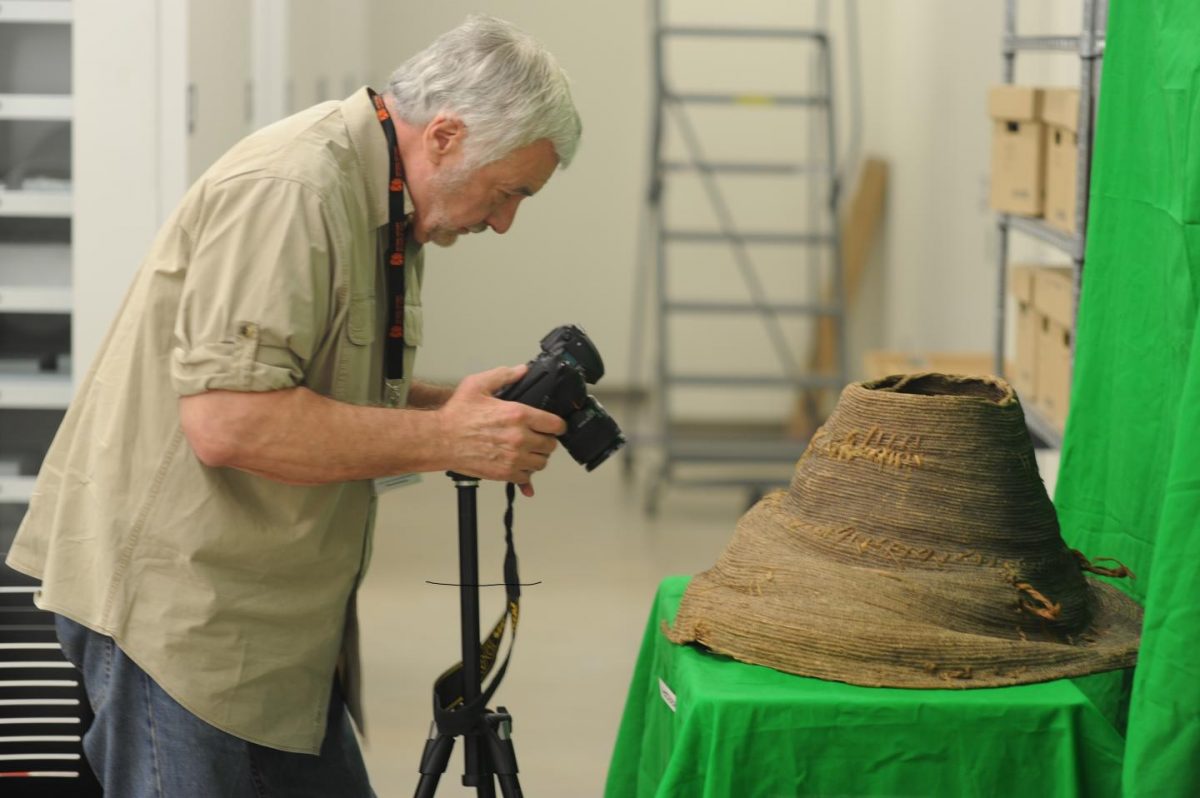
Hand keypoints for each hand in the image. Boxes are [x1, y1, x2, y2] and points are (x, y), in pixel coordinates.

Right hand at [436, 364, 566, 495]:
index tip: (554, 426)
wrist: (440, 440)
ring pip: (541, 462)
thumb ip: (503, 376)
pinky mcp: (505, 473)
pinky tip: (519, 465)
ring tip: (528, 452)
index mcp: (517, 414)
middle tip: (537, 438)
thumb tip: (521, 370)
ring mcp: (513, 458)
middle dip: (546, 441)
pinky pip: (526, 477)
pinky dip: (525, 473)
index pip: (555, 424)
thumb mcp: (478, 385)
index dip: (557, 425)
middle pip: (551, 445)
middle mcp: (519, 438)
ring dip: (537, 457)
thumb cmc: (456, 415)